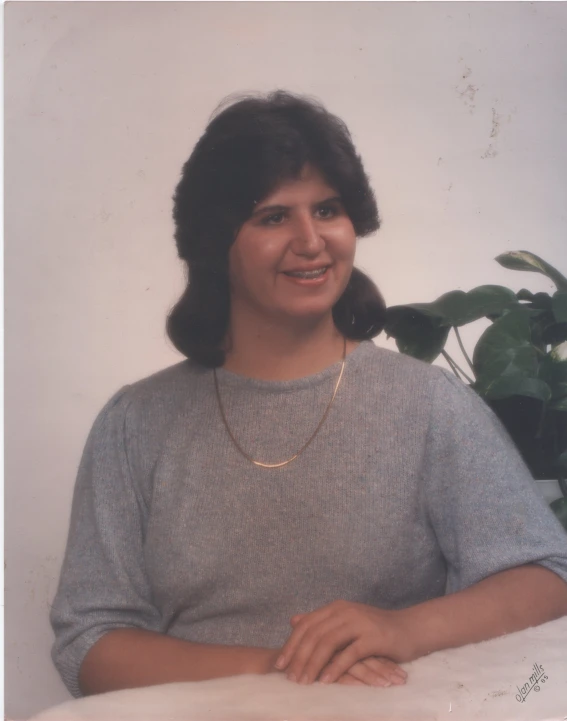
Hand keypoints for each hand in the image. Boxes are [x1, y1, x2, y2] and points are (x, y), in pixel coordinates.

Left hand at [274, 600, 413, 684]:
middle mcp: (345, 612)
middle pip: (314, 634)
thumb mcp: (346, 621)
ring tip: (303, 682)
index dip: (291, 644)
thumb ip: (321, 621)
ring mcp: (359, 623)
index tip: (279, 664)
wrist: (411, 628)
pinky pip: (349, 654)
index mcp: (336, 608)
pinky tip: (325, 681)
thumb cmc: (376, 629)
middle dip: (298, 657)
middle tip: (289, 678)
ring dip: (313, 664)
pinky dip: (335, 668)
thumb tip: (294, 620)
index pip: (307, 625)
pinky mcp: (373, 638)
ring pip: (328, 643)